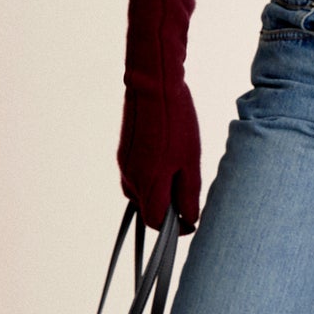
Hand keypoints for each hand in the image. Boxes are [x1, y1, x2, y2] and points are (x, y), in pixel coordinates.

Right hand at [117, 0, 202, 230]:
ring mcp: (124, 164)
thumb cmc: (177, 123)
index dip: (173, 227)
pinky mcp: (123, 152)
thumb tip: (188, 219)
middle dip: (165, 210)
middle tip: (187, 198)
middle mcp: (130, 178)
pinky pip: (135, 175)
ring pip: (139, 192)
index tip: (189, 221)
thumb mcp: (190, 161)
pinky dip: (150, 178)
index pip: (155, 222)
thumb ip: (187, 194)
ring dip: (157, 193)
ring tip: (179, 176)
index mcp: (148, 184)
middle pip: (146, 209)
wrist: (153, 86)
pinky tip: (167, 161)